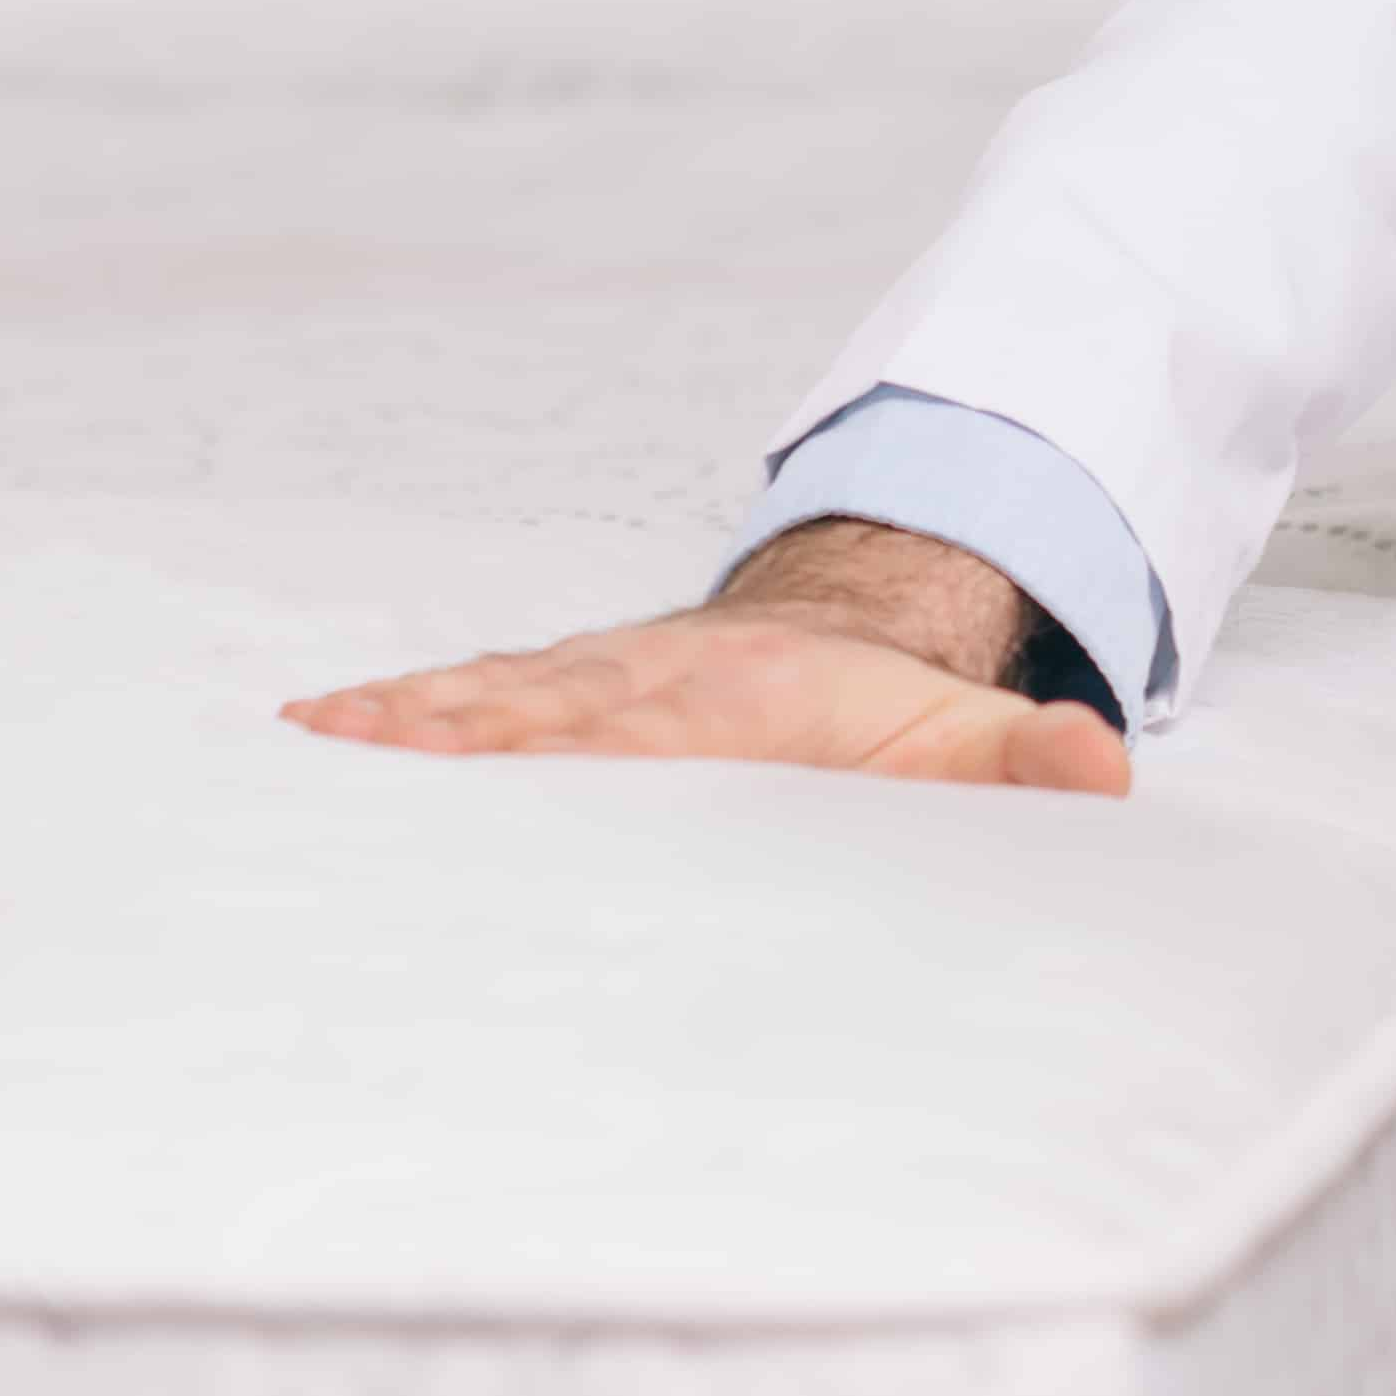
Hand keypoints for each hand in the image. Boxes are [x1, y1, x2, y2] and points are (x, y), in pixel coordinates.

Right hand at [285, 520, 1130, 797]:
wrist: (847, 624)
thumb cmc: (883, 711)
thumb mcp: (964, 735)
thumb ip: (1023, 760)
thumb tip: (1097, 770)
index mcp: (726, 710)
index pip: (634, 737)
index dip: (561, 748)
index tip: (485, 758)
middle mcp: (640, 691)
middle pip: (529, 716)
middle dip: (436, 738)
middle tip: (330, 756)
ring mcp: (589, 690)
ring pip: (482, 702)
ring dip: (395, 727)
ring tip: (298, 748)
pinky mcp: (557, 698)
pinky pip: (467, 702)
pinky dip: (390, 717)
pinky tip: (311, 735)